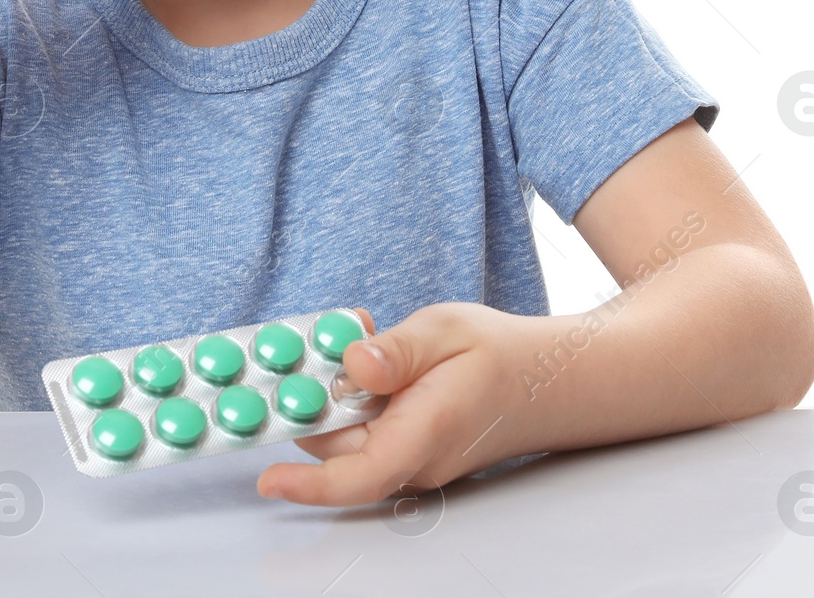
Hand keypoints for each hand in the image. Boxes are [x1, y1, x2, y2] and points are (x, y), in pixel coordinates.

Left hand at [256, 302, 526, 506]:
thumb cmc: (501, 356)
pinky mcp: (405, 448)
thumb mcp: (447, 330)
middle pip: (334, 444)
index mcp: (424, 433)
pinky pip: (361, 429)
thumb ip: (397, 351)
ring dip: (330, 391)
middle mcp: (412, 458)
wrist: (546, 380)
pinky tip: (366, 354)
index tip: (267, 479)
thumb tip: (352, 363)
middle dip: (308, 398)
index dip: (308, 482)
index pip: (359, 474)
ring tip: (352, 336)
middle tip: (308, 342)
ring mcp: (409, 458)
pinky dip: (350, 394)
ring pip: (344, 434)